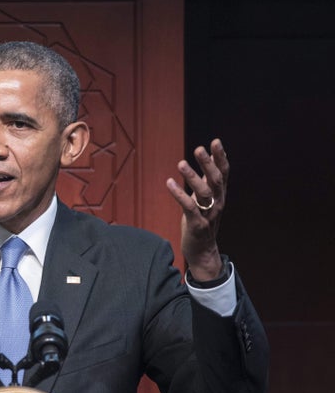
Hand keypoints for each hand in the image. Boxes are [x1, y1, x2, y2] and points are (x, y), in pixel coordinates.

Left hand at [166, 138, 228, 280]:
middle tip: (199, 149)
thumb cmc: (202, 221)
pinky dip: (179, 194)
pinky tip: (169, 182)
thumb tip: (211, 161)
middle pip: (215, 180)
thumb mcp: (207, 200)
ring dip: (192, 177)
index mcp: (220, 195)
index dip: (220, 157)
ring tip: (181, 163)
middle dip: (208, 163)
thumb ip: (209, 181)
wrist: (202, 251)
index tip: (215, 141)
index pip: (223, 173)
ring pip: (203, 193)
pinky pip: (189, 207)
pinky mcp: (197, 224)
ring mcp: (208, 214)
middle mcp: (218, 203)